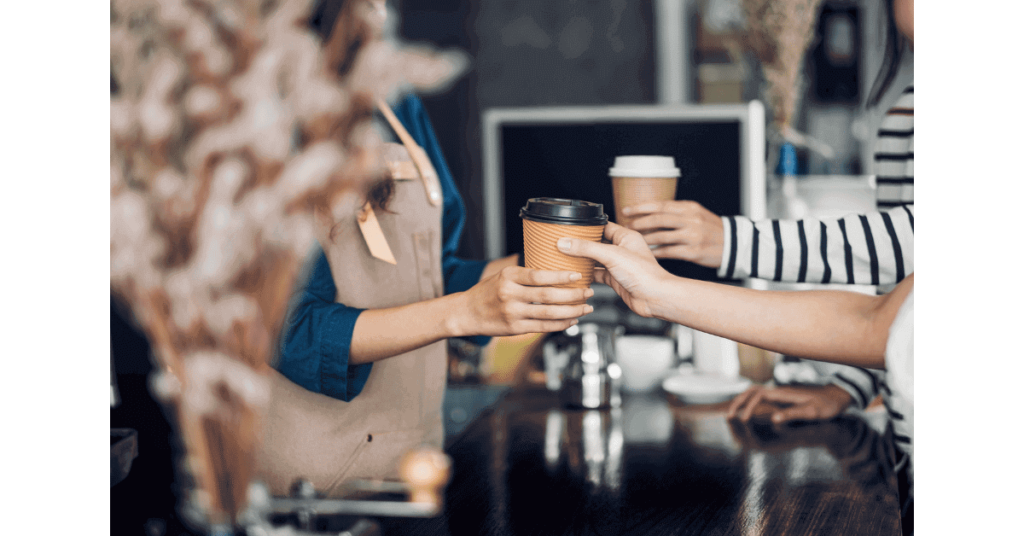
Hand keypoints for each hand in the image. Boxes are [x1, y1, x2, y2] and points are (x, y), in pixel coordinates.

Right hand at [455, 266, 592, 336]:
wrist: (466, 312)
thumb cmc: (488, 291)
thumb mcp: (503, 274)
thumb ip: (526, 274)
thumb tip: (554, 266)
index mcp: (509, 276)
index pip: (539, 276)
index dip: (560, 276)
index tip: (577, 276)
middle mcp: (510, 294)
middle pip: (548, 296)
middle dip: (572, 295)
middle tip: (588, 292)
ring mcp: (512, 313)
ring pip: (548, 313)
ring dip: (571, 311)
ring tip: (586, 308)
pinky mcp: (514, 328)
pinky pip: (542, 327)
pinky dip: (560, 324)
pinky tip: (571, 320)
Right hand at [556, 222, 670, 317]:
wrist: (654, 298)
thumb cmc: (644, 274)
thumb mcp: (611, 255)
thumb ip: (587, 248)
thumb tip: (566, 243)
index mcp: (626, 237)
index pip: (603, 226)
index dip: (587, 226)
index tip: (571, 227)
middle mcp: (623, 249)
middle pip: (597, 243)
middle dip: (582, 244)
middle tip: (565, 242)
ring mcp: (619, 265)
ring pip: (596, 259)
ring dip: (583, 259)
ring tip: (566, 257)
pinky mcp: (616, 279)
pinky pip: (598, 274)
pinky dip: (588, 274)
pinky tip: (577, 274)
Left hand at [623, 200, 723, 267]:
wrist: (733, 244)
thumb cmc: (711, 229)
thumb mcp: (697, 213)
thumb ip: (677, 212)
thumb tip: (651, 212)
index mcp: (689, 208)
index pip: (661, 205)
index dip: (641, 207)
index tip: (626, 210)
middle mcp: (691, 220)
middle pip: (659, 219)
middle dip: (639, 222)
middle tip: (627, 226)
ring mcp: (692, 236)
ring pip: (662, 236)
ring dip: (645, 238)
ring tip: (634, 240)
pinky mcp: (693, 252)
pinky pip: (668, 252)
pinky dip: (655, 252)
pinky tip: (647, 253)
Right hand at [726, 384, 853, 424]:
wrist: (837, 396)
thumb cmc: (827, 405)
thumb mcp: (813, 412)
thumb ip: (793, 414)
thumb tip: (774, 419)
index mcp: (783, 393)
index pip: (758, 395)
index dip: (748, 407)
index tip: (744, 420)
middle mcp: (778, 391)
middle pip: (751, 391)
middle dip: (738, 402)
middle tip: (728, 416)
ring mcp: (779, 393)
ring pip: (754, 393)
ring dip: (742, 401)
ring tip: (732, 414)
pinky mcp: (782, 397)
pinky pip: (760, 397)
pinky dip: (750, 403)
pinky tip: (748, 411)